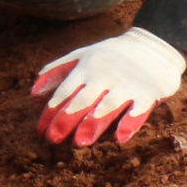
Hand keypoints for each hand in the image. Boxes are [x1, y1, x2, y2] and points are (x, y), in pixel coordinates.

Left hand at [31, 27, 185, 146]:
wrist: (153, 44)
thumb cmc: (111, 54)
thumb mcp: (81, 55)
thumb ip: (56, 72)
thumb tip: (32, 94)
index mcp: (86, 68)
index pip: (64, 92)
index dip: (51, 112)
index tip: (40, 131)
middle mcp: (104, 76)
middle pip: (82, 101)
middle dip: (66, 120)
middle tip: (53, 139)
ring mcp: (127, 84)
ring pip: (107, 106)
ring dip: (93, 124)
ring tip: (79, 142)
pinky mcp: (149, 92)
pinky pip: (139, 110)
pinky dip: (129, 123)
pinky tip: (120, 138)